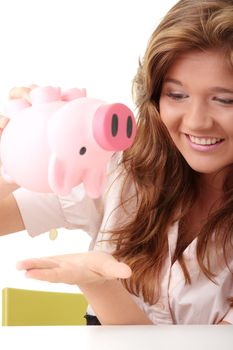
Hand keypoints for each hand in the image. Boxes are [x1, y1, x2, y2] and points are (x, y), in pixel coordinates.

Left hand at [16, 251, 131, 284]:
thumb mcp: (111, 267)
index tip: (42, 275)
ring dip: (33, 266)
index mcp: (79, 274)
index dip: (53, 275)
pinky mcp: (57, 262)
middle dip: (40, 273)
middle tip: (26, 271)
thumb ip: (117, 270)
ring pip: (46, 267)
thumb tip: (128, 272)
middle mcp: (67, 273)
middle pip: (52, 273)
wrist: (94, 269)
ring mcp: (60, 267)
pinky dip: (35, 262)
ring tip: (19, 265)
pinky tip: (22, 264)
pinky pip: (46, 262)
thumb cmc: (103, 268)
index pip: (64, 275)